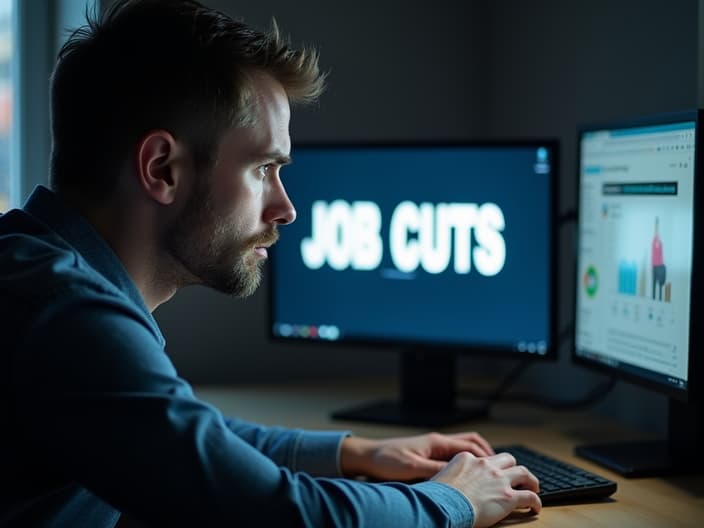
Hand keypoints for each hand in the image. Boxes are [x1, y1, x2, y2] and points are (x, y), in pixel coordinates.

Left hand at [340, 431, 494, 480]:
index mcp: (437, 442)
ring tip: (489, 472)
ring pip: (464, 448)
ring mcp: (433, 447)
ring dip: (477, 457)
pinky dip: (465, 462)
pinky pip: (453, 456)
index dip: (487, 456)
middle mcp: (438, 442)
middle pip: (472, 443)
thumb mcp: (412, 468)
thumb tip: (458, 476)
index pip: (471, 445)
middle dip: (488, 454)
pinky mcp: (428, 455)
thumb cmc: (386, 460)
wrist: (368, 456)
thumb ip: (436, 471)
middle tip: (500, 469)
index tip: (499, 468)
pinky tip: (468, 476)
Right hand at [433, 451, 540, 527]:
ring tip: (533, 487)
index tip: (493, 474)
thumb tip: (445, 484)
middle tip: (517, 476)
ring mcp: (499, 479)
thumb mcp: (440, 476)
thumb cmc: (437, 495)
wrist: (444, 504)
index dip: (491, 467)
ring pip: (523, 472)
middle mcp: (486, 465)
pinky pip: (529, 496)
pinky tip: (536, 508)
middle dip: (513, 467)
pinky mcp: (508, 496)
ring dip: (530, 480)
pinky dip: (536, 501)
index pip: (484, 459)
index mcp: (468, 459)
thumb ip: (449, 474)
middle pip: (507, 459)